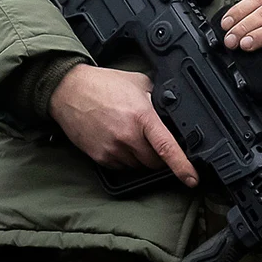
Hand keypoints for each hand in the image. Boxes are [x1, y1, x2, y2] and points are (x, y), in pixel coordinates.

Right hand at [49, 64, 198, 185]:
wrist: (69, 91)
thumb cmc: (103, 85)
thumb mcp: (138, 83)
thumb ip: (157, 98)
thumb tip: (172, 112)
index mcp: (142, 116)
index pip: (167, 147)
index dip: (183, 166)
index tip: (192, 179)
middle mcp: (128, 136)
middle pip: (155, 162)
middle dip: (159, 156)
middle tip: (152, 140)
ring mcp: (113, 149)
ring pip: (139, 166)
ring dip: (141, 157)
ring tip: (130, 135)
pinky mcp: (101, 157)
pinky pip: (122, 166)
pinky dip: (125, 158)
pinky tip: (118, 140)